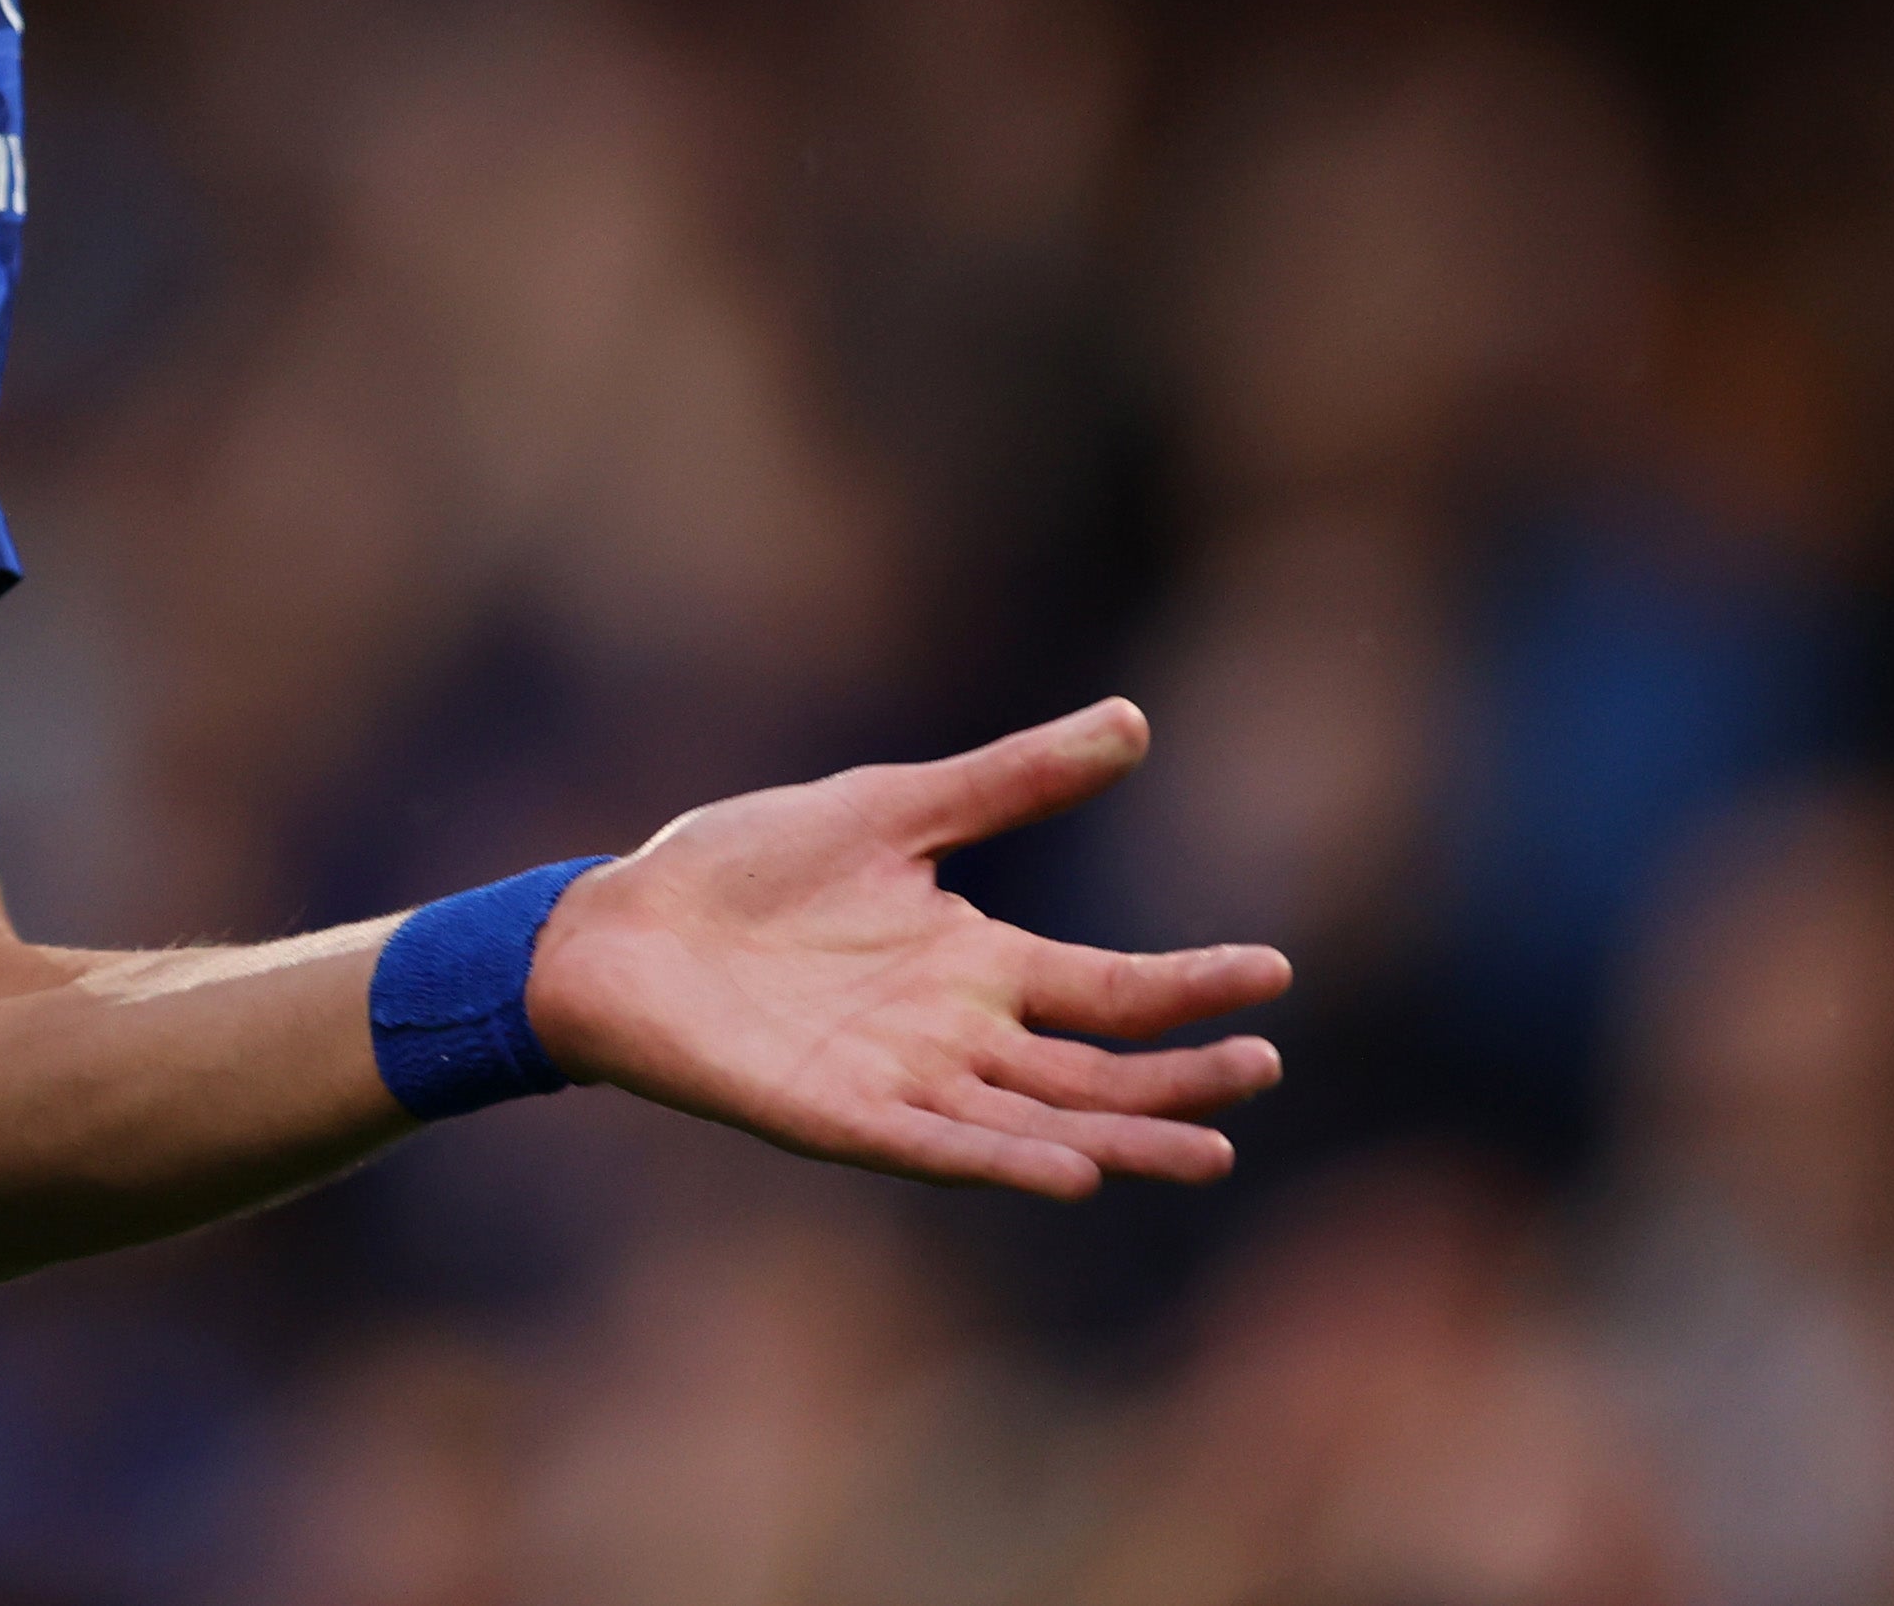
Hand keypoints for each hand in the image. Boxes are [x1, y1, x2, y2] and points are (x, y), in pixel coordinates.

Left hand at [527, 699, 1288, 1196]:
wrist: (618, 925)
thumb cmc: (744, 869)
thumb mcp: (890, 809)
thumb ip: (1009, 780)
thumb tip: (1134, 721)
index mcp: (976, 962)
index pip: (1112, 988)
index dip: (1191, 986)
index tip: (1274, 974)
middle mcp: (956, 1035)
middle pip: (1095, 1070)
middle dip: (1181, 1079)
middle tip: (1263, 1067)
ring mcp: (903, 1083)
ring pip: (1038, 1123)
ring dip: (1121, 1138)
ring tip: (1209, 1149)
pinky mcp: (839, 1118)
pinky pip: (938, 1147)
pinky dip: (1004, 1159)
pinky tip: (1071, 1172)